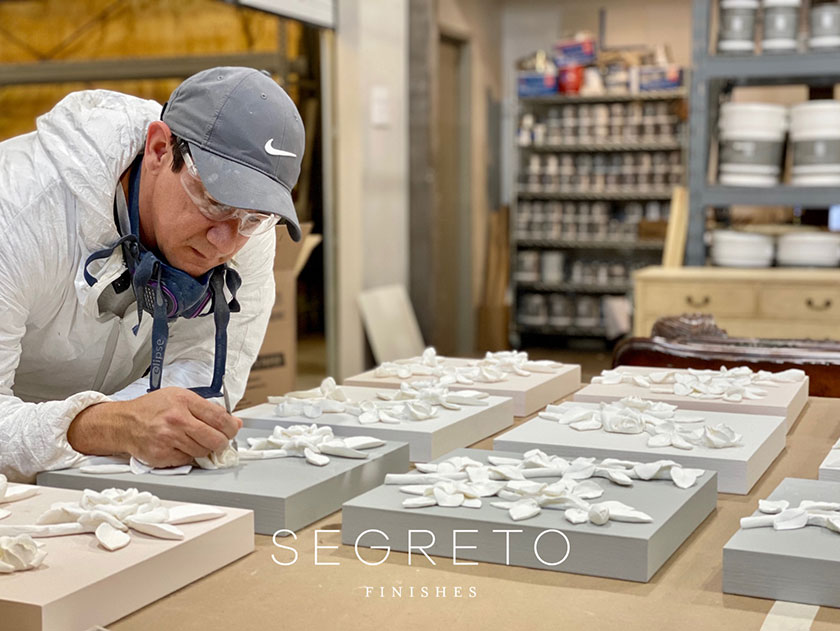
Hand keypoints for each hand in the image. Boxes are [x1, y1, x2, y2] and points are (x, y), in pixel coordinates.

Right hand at [68, 387, 241, 467]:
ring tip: (193, 440)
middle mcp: (176, 420)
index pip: (219, 417)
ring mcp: (168, 439)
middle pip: (215, 439)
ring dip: (204, 449)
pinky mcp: (162, 456)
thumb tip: (233, 422)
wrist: (123, 423)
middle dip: (221, 442)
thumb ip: (207, 409)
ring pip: (203, 452)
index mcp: (183, 401)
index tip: (233, 430)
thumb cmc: (151, 409)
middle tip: (218, 440)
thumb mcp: (179, 397)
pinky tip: (180, 446)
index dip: (231, 427)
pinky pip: (187, 460)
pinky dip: (188, 456)